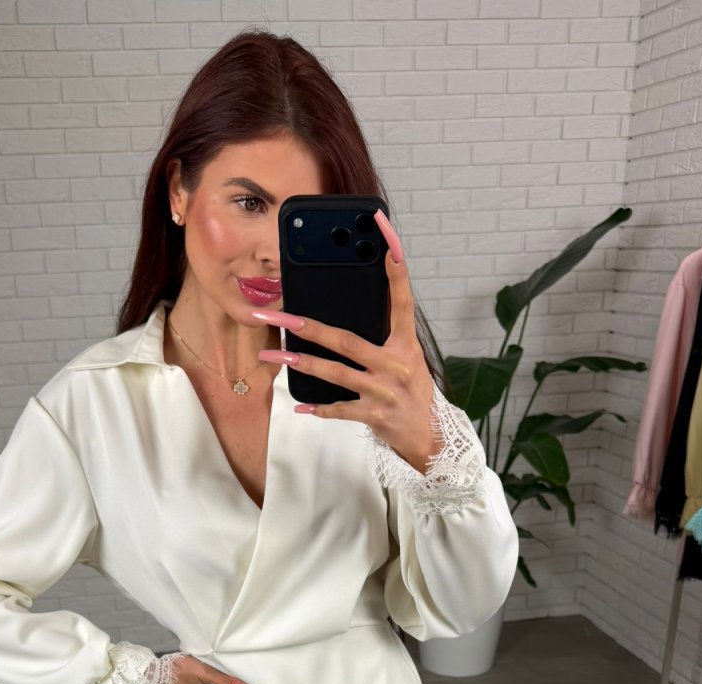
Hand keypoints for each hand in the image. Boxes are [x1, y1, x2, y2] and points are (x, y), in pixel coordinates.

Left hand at [251, 207, 438, 471]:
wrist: (428, 434)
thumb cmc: (410, 390)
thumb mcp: (405, 356)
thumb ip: (382, 334)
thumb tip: (343, 313)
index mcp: (405, 342)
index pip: (401, 297)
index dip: (394, 266)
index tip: (384, 231)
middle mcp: (395, 363)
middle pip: (346, 339)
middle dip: (308, 327)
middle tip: (278, 316)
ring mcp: (384, 390)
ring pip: (336, 373)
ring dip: (301, 365)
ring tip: (272, 357)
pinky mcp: (375, 415)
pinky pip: (341, 410)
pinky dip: (320, 409)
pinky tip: (299, 406)